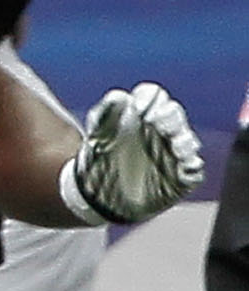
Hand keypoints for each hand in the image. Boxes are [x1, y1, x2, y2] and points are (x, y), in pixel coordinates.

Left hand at [62, 83, 203, 224]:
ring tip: (174, 145)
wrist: (99, 195)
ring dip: (183, 140)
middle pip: (174, 114)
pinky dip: (191, 166)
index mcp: (143, 114)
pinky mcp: (180, 179)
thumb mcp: (97, 133)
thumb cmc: (100, 157)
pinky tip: (182, 166)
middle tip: (155, 122)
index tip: (137, 108)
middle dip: (168, 115)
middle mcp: (162, 131)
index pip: (155, 96)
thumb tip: (120, 97)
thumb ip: (106, 113)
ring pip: (188, 141)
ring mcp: (173, 154)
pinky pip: (194, 170)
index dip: (149, 97)